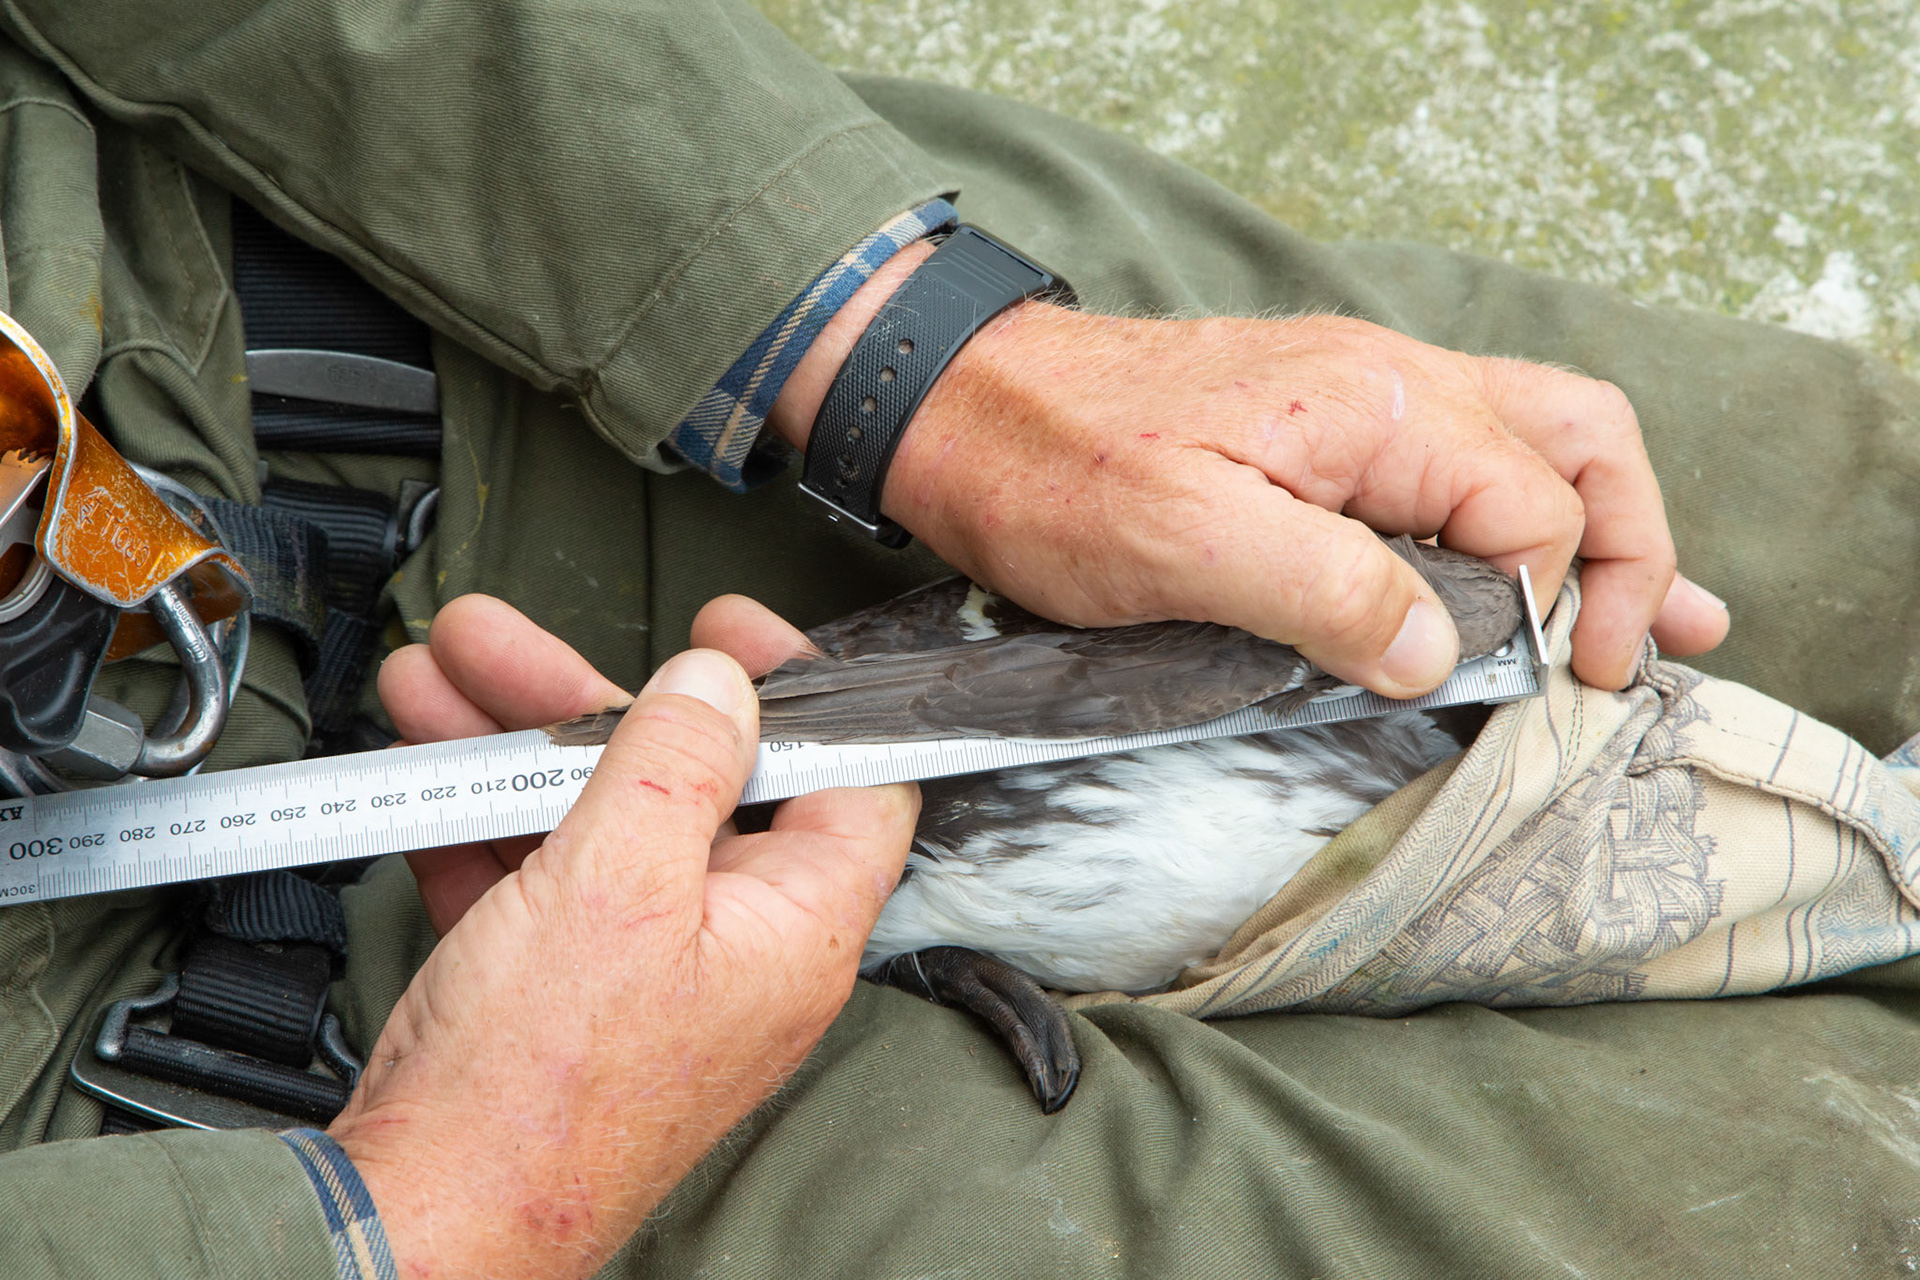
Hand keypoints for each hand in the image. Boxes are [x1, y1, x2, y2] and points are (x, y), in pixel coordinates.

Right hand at [336, 595, 916, 1278]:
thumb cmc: (538, 1095)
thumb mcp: (618, 887)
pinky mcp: (564, 995)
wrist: (423, 1220)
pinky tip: (430, 772)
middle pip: (690, 784)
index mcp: (792, 929)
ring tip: (443, 681)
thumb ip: (677, 765)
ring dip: (515, 747)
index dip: (802, 694)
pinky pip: (537, 879)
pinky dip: (485, 822)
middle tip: (520, 646)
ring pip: (598, 821)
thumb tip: (719, 685)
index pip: (849, 782)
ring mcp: (645, 972)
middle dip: (590, 703)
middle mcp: (733, 949)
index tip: (735, 635)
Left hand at [771, 250, 1727, 693]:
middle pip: (1578, 446)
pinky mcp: (1323, 437)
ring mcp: (1363, 403)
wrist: (961, 409)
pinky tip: (1544, 577)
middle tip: (1626, 658)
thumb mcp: (1185, 543)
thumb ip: (1327, 591)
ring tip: (1657, 625)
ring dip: (1602, 533)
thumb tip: (1442, 651)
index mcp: (1378, 403)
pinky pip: (1462, 466)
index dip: (1540, 604)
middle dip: (1626, 551)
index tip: (1510, 684)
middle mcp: (1393, 386)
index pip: (1532, 507)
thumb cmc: (1055, 471)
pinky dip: (1527, 523)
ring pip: (1536, 446)